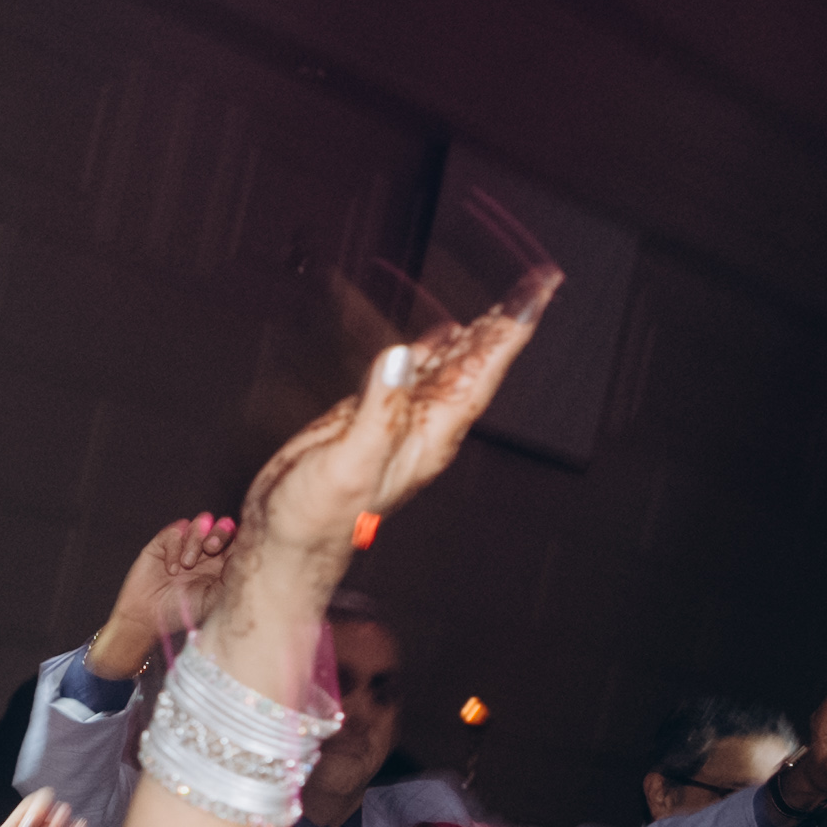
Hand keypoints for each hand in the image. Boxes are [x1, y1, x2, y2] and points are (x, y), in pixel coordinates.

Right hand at [87, 514, 236, 678]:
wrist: (149, 617)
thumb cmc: (184, 611)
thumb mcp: (214, 598)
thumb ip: (231, 576)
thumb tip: (245, 554)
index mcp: (223, 564)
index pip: (238, 541)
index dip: (239, 539)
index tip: (233, 550)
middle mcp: (206, 552)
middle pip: (223, 526)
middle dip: (219, 533)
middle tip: (210, 549)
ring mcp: (185, 545)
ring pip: (201, 522)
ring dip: (195, 540)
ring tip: (187, 564)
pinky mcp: (164, 543)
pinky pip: (175, 530)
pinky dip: (174, 547)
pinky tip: (171, 569)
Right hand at [241, 311, 536, 565]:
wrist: (285, 542)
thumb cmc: (317, 520)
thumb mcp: (350, 463)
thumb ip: (378, 409)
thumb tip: (403, 356)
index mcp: (431, 435)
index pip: (485, 368)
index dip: (515, 326)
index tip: (541, 290)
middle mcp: (424, 425)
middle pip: (477, 362)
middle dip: (506, 321)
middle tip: (537, 283)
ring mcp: (398, 421)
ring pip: (446, 366)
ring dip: (472, 333)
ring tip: (502, 303)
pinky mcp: (369, 418)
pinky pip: (407, 373)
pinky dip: (425, 348)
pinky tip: (436, 337)